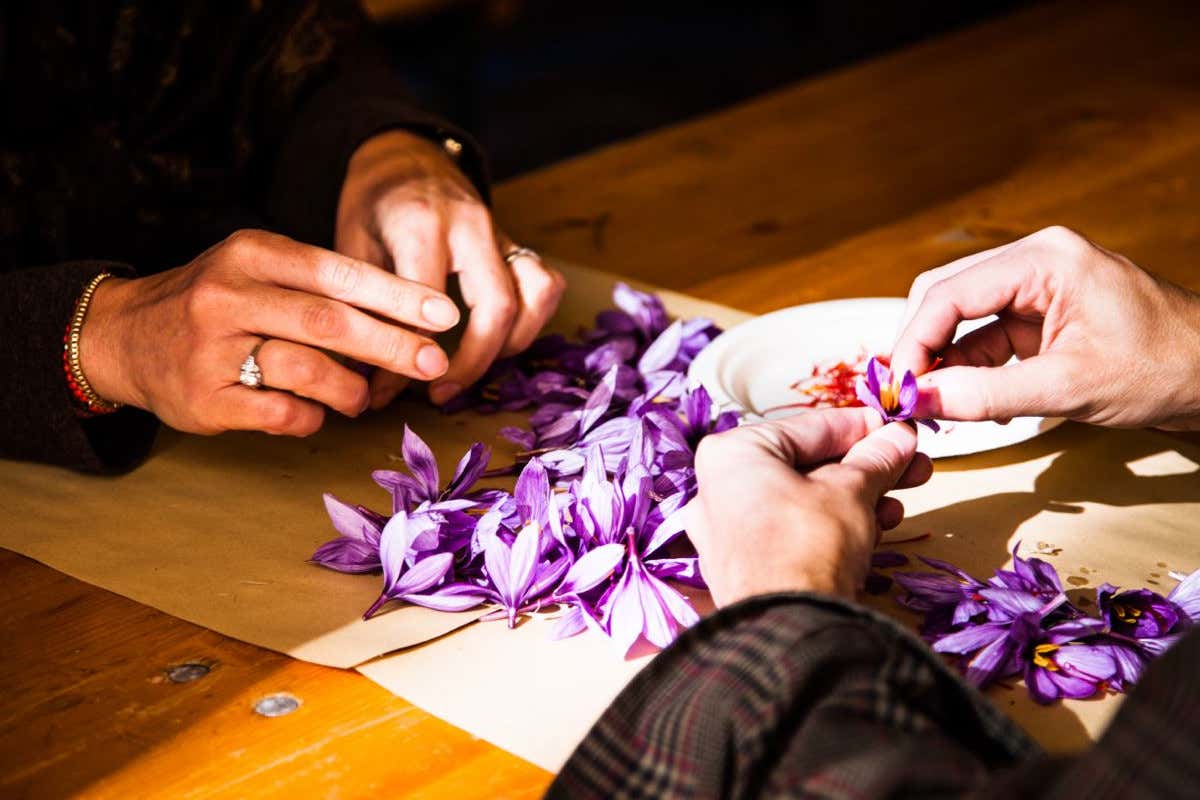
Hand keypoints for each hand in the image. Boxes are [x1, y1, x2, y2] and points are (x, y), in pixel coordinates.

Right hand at [80, 229, 459, 435]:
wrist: (123, 335)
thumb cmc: (216, 304)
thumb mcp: (259, 272)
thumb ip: (320, 289)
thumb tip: (410, 323)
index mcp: (252, 254)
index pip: (339, 273)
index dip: (397, 296)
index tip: (444, 314)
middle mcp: (228, 294)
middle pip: (330, 321)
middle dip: (393, 345)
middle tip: (433, 362)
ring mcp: (212, 348)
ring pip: (307, 369)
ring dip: (350, 389)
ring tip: (361, 397)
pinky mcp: (203, 397)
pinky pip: (280, 412)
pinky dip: (311, 416)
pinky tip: (315, 412)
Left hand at [336, 130, 565, 408]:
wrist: (403, 157)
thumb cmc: (371, 206)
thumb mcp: (350, 248)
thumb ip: (363, 308)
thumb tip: (367, 378)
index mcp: (422, 223)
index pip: (427, 304)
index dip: (409, 354)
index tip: (386, 390)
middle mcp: (472, 226)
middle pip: (496, 307)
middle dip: (472, 362)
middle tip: (439, 393)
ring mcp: (503, 233)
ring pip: (536, 296)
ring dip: (511, 344)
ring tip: (473, 369)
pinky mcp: (518, 243)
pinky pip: (545, 285)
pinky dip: (530, 321)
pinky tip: (497, 341)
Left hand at [687, 408, 930, 605]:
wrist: (788, 631)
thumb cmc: (809, 545)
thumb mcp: (852, 491)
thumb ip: (876, 459)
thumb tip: (900, 436)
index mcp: (732, 454)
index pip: (809, 427)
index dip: (862, 427)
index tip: (899, 427)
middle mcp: (718, 488)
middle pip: (807, 465)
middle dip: (866, 468)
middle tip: (913, 466)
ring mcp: (726, 531)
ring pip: (803, 500)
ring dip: (856, 499)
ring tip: (899, 503)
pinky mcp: (742, 566)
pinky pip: (792, 531)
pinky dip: (831, 527)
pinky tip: (875, 531)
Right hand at [891, 226, 1199, 429]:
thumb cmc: (1165, 370)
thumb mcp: (1069, 388)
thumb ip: (987, 395)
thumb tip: (921, 401)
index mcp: (1044, 260)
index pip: (948, 293)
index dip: (913, 342)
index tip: (896, 389)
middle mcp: (1035, 262)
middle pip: (945, 298)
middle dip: (920, 349)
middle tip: (904, 398)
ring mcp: (1039, 288)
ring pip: (962, 321)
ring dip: (943, 364)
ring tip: (934, 410)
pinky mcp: (1043, 316)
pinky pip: (987, 338)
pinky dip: (971, 372)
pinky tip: (972, 406)